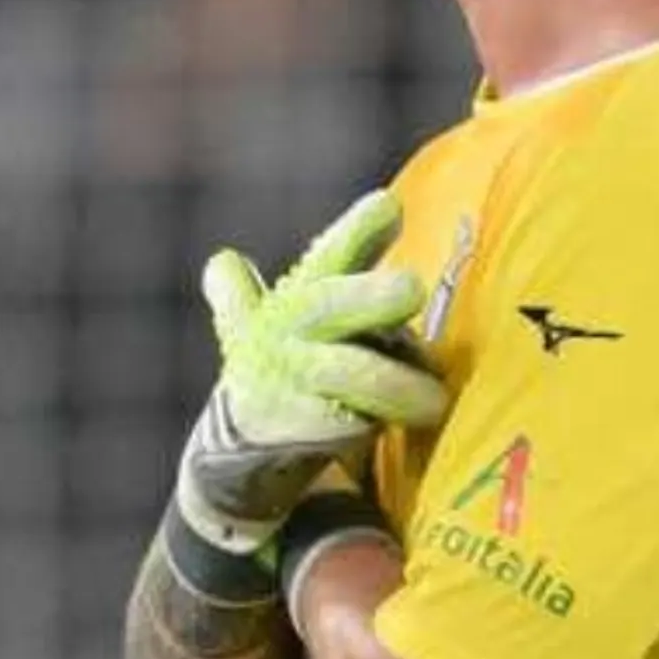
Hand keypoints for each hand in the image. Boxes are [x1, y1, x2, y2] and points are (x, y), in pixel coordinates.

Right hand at [174, 190, 447, 557]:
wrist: (237, 453)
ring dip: (401, 387)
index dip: (357, 231)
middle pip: (329, 304)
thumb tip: (222, 262)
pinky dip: (375, 425)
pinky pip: (351, 424)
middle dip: (370, 294)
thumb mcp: (255, 326)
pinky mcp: (300, 428)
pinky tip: (399, 428)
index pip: (329, 257)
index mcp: (294, 300)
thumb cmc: (275, 373)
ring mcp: (291, 378)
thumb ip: (258, 287)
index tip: (388, 205)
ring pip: (354, 373)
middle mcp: (288, 332)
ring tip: (436, 402)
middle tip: (411, 287)